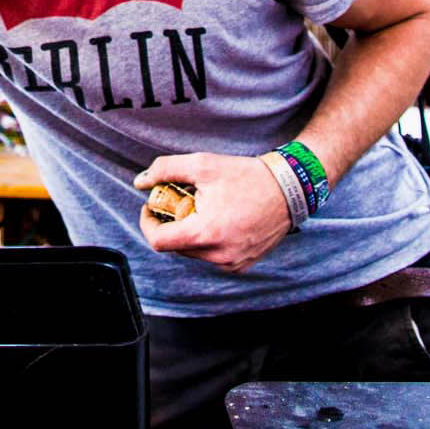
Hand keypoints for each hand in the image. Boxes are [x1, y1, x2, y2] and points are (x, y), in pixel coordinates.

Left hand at [134, 152, 291, 272]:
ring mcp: (232, 263)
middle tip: (179, 201)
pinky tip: (218, 219)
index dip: (148, 223)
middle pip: (176, 246)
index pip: (159, 241)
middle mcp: (218, 255)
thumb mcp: (202, 164)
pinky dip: (208, 241)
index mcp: (205, 234)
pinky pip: (212, 256)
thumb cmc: (245, 176)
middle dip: (171, 224)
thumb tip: (140, 182)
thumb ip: (165, 170)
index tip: (151, 207)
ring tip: (202, 208)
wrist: (289, 189)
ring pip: (194, 252)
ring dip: (190, 232)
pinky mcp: (242, 264)